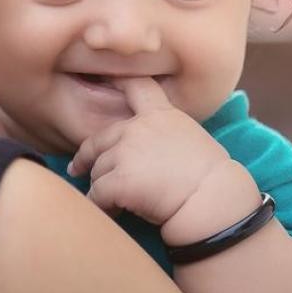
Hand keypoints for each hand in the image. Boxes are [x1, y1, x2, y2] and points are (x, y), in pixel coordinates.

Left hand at [67, 77, 233, 225]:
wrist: (213, 199)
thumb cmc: (211, 176)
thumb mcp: (191, 138)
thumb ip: (165, 134)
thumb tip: (148, 151)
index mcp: (161, 114)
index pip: (136, 87)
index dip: (116, 81)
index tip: (102, 78)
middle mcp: (138, 128)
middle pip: (99, 140)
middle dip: (87, 157)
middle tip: (78, 168)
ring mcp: (126, 152)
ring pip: (97, 172)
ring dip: (102, 188)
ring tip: (116, 204)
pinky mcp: (119, 180)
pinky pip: (97, 195)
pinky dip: (102, 207)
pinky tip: (115, 214)